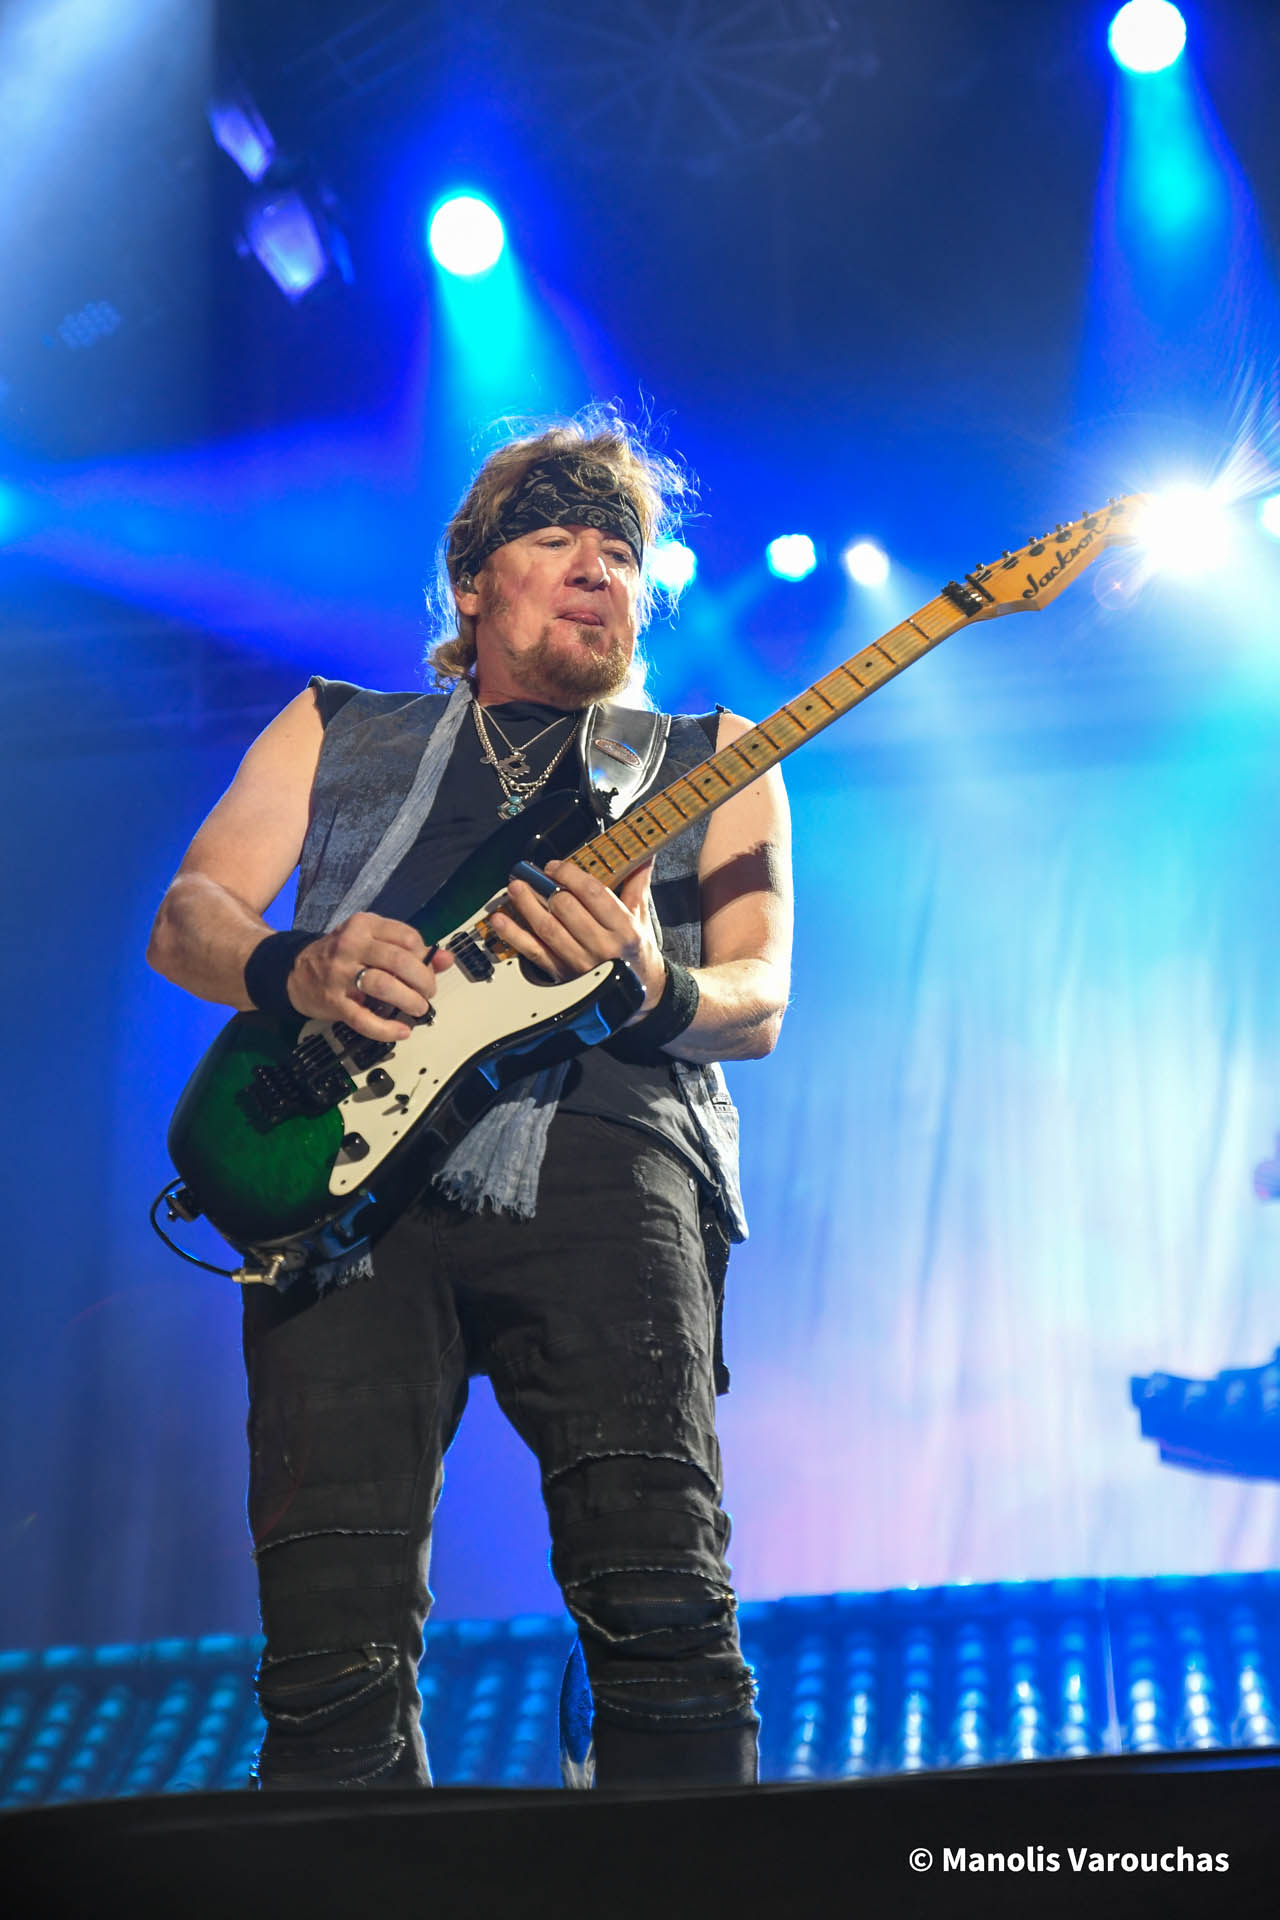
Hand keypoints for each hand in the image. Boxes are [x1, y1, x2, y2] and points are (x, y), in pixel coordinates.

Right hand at [287, 911, 453, 1039]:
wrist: (294, 971)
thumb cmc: (341, 956)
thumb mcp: (372, 942)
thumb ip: (410, 949)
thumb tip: (447, 959)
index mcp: (364, 925)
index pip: (407, 937)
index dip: (425, 957)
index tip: (427, 970)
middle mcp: (351, 944)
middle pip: (399, 960)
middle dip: (423, 981)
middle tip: (428, 993)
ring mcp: (340, 973)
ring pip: (384, 985)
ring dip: (409, 1001)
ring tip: (418, 1009)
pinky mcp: (332, 1001)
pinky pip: (363, 1018)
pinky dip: (386, 1029)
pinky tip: (401, 1032)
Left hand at [491, 858, 666, 1015]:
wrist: (637, 993)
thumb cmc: (635, 951)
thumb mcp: (640, 918)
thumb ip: (637, 884)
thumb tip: (643, 855)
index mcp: (624, 929)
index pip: (593, 893)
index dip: (569, 875)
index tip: (555, 866)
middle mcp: (602, 947)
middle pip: (566, 909)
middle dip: (544, 887)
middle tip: (532, 874)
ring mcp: (579, 963)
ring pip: (547, 929)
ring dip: (526, 906)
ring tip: (515, 888)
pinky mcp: (562, 975)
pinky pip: (533, 952)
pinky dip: (514, 935)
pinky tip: (500, 921)